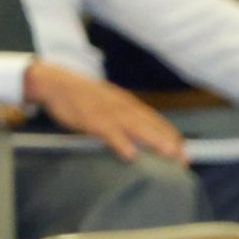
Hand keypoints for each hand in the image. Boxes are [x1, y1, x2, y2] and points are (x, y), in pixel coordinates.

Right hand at [22, 60, 185, 160]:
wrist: (53, 82)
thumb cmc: (81, 97)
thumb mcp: (107, 104)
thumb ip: (124, 117)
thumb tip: (140, 136)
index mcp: (126, 103)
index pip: (154, 119)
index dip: (170, 134)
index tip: (185, 150)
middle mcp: (121, 105)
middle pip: (149, 123)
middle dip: (168, 140)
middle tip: (183, 157)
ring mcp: (106, 111)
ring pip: (134, 126)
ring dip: (152, 139)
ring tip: (168, 153)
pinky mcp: (89, 118)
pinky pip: (107, 131)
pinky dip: (119, 141)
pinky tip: (130, 154)